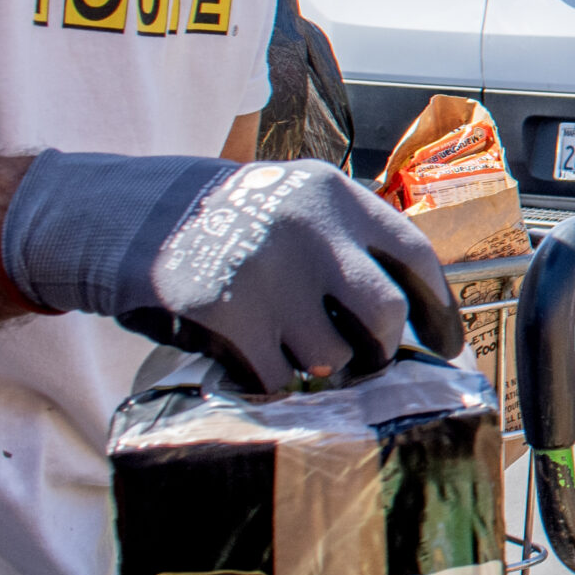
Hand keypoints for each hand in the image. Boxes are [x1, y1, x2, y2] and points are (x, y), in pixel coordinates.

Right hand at [1, 153, 461, 391]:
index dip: (437, 307)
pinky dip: (273, 380)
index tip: (445, 343)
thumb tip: (409, 311)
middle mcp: (310, 228)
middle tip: (365, 361)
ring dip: (319, 367)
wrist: (128, 216)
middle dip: (380, 350)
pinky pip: (277, 375)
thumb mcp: (294, 202)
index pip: (413, 255)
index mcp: (335, 195)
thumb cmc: (226, 220)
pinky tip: (256, 362)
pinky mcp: (226, 313)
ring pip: (331, 354)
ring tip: (294, 352)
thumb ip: (348, 239)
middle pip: (383, 314)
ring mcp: (269, 272)